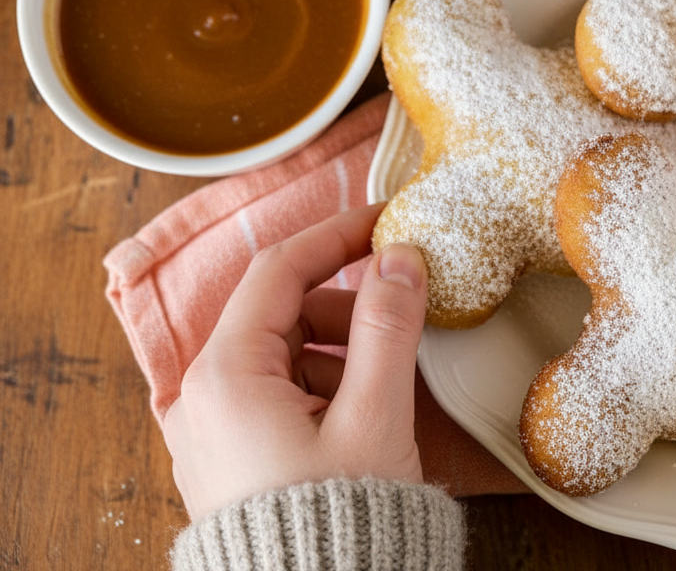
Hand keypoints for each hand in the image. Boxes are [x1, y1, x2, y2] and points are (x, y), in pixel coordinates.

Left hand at [162, 203, 428, 520]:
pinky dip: (324, 386)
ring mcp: (215, 428)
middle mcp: (205, 395)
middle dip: (347, 306)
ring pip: (283, 353)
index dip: (337, 234)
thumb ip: (388, 325)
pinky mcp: (232, 456)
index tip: (384, 219)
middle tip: (403, 315)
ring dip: (340, 351)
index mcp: (227, 375)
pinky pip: (278, 394)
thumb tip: (400, 257)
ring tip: (384, 388)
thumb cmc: (339, 524)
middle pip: (281, 312)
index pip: (279, 269)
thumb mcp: (374, 414)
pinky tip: (360, 417)